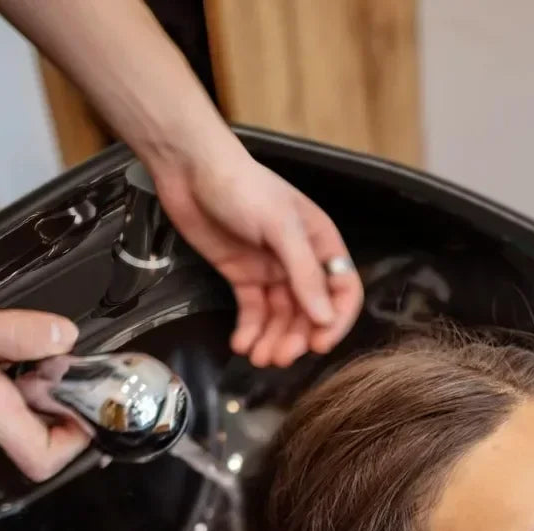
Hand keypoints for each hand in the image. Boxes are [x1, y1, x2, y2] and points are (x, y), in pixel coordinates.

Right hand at [0, 293, 91, 480]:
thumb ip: (15, 332)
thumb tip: (62, 337)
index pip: (48, 456)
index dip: (78, 434)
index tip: (84, 400)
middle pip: (40, 435)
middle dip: (58, 399)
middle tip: (55, 362)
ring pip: (14, 419)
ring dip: (30, 391)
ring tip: (22, 355)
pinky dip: (2, 387)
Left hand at [154, 150, 363, 367]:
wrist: (191, 170)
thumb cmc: (242, 186)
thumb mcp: (280, 227)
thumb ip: (303, 273)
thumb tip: (324, 317)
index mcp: (321, 244)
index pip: (342, 291)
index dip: (335, 321)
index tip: (319, 344)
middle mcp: (300, 261)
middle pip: (309, 312)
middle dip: (297, 337)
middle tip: (280, 357)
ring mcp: (271, 271)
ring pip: (281, 317)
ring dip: (272, 339)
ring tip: (258, 357)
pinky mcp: (243, 277)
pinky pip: (252, 312)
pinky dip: (249, 331)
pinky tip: (241, 345)